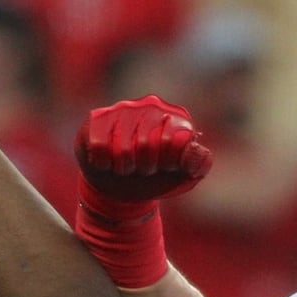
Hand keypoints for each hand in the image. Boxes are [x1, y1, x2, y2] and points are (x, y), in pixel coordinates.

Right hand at [74, 95, 212, 204]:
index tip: (166, 168)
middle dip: (146, 168)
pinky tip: (108, 161)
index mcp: (177, 118)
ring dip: (124, 168)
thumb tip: (192, 146)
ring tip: (126, 166)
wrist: (122, 190)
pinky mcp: (97, 117)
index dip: (169, 163)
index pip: (176, 140)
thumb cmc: (157, 179)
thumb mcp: (185, 177)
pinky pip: (99, 147)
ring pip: (123, 149)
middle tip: (144, 169)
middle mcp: (152, 106)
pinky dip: (104, 164)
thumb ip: (199, 163)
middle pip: (147, 145)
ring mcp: (123, 108)